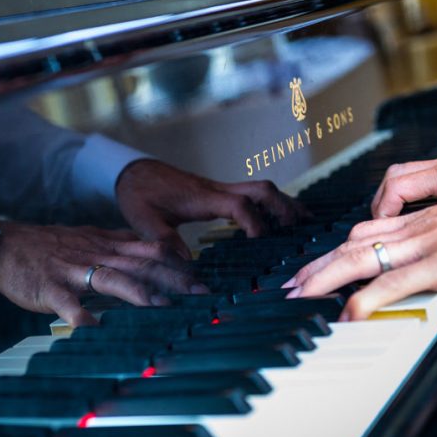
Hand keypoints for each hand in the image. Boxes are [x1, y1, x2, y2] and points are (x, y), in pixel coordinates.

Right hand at [0, 223, 206, 325]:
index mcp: (107, 244)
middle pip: (141, 263)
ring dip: (140, 293)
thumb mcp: (88, 237)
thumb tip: (153, 250)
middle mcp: (96, 254)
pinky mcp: (51, 289)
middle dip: (174, 279)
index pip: (151, 250)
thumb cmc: (48, 245)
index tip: (203, 279)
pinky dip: (83, 318)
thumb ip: (119, 244)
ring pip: (113, 278)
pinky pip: (69, 305)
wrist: (3, 246)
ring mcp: (74, 271)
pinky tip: (96, 331)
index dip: (179, 264)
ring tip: (163, 307)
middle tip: (201, 294)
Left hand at [116, 159, 308, 258]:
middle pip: (261, 190)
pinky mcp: (216, 193)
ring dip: (282, 204)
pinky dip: (268, 205)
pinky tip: (277, 219)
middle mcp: (216, 190)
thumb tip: (187, 265)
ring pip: (260, 190)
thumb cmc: (139, 194)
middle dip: (283, 207)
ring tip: (303, 223)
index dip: (255, 223)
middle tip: (301, 229)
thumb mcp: (144, 220)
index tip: (263, 243)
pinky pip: (249, 195)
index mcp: (202, 197)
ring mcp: (218, 189)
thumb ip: (164, 241)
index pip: (239, 205)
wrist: (133, 172)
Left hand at [286, 173, 436, 320]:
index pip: (365, 233)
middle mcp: (414, 229)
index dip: (336, 249)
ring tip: (299, 297)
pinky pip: (394, 283)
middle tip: (291, 285)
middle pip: (351, 245)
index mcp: (421, 221)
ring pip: (359, 260)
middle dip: (317, 265)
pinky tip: (347, 314)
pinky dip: (366, 300)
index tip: (317, 264)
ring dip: (324, 279)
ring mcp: (424, 245)